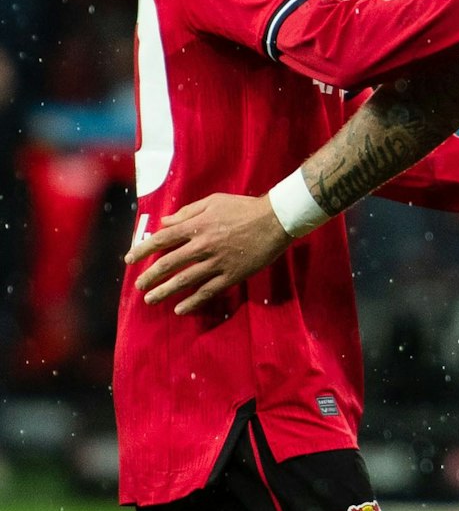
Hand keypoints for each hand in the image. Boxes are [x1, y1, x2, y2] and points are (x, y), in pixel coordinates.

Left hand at [124, 194, 292, 314]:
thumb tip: (164, 222)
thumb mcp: (213, 202)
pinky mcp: (232, 274)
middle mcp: (203, 245)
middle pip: (169, 263)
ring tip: (150, 299)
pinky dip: (193, 301)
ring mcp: (218, 262)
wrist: (277, 219)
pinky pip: (208, 291)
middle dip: (150, 276)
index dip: (142, 250)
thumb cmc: (244, 207)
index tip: (129, 259)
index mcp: (197, 226)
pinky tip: (180, 309)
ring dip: (164, 291)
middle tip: (138, 285)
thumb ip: (187, 212)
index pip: (162, 239)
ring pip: (185, 280)